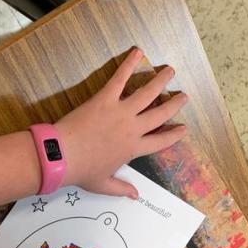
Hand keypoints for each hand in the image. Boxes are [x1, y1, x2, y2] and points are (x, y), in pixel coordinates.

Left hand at [56, 47, 187, 197]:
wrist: (63, 156)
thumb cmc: (81, 171)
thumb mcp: (103, 184)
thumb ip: (121, 188)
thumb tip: (135, 195)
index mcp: (133, 149)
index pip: (160, 142)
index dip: (174, 135)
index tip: (184, 129)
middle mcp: (133, 128)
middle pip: (160, 114)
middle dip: (174, 104)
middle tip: (183, 96)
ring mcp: (121, 111)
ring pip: (147, 93)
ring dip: (161, 80)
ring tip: (170, 70)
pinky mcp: (106, 98)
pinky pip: (120, 78)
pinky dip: (129, 64)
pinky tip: (138, 52)